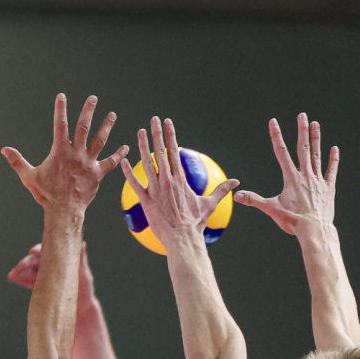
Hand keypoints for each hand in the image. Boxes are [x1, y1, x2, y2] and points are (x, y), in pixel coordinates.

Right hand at [2, 94, 127, 213]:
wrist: (64, 209)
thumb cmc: (46, 193)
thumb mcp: (29, 176)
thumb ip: (17, 161)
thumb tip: (4, 149)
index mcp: (60, 151)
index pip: (59, 125)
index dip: (60, 109)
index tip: (62, 96)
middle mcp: (76, 154)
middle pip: (83, 127)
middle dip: (88, 111)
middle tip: (94, 98)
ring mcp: (88, 163)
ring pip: (100, 140)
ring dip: (106, 126)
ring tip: (112, 114)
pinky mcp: (98, 174)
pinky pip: (111, 162)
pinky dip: (119, 155)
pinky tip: (126, 147)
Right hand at [9, 243, 95, 305]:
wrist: (81, 309)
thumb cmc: (85, 290)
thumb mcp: (84, 275)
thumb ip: (81, 260)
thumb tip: (82, 244)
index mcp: (60, 259)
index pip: (48, 251)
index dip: (40, 250)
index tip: (34, 251)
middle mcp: (50, 265)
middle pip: (36, 260)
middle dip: (27, 261)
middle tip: (21, 265)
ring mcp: (43, 276)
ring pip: (29, 270)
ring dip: (20, 270)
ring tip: (13, 273)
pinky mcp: (38, 287)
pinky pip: (26, 281)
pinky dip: (19, 278)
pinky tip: (13, 277)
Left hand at [128, 116, 236, 251]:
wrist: (183, 239)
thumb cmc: (195, 223)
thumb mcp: (210, 204)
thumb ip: (221, 190)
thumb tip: (236, 182)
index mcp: (181, 179)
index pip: (175, 151)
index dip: (171, 135)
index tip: (167, 122)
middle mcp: (167, 181)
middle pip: (160, 152)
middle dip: (156, 134)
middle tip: (153, 119)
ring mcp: (155, 190)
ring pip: (147, 163)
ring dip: (142, 146)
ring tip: (139, 131)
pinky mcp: (146, 200)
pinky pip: (135, 183)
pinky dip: (128, 172)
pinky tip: (123, 161)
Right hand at [235, 113, 339, 235]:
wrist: (314, 230)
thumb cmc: (293, 221)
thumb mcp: (271, 209)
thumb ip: (254, 200)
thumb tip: (237, 195)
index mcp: (291, 178)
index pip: (281, 152)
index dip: (276, 135)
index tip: (273, 122)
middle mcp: (305, 176)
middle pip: (302, 148)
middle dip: (302, 130)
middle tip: (302, 115)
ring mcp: (318, 181)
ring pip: (316, 155)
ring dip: (316, 139)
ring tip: (316, 124)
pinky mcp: (328, 188)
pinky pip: (331, 171)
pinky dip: (333, 160)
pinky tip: (334, 148)